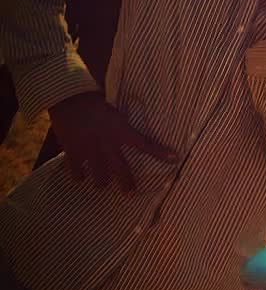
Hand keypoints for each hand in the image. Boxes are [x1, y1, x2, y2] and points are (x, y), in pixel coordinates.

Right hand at [49, 92, 177, 191]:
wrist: (67, 96)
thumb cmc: (91, 98)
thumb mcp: (112, 107)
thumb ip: (121, 121)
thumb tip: (131, 121)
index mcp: (120, 130)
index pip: (145, 143)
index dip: (160, 152)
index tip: (174, 159)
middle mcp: (107, 143)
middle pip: (121, 171)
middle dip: (126, 185)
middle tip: (130, 193)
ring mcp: (90, 150)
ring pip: (99, 178)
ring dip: (101, 182)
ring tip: (101, 183)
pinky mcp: (73, 152)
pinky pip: (77, 173)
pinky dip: (78, 176)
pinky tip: (79, 176)